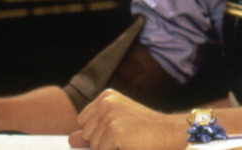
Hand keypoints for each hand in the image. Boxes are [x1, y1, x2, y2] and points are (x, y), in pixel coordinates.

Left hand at [68, 89, 184, 149]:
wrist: (170, 132)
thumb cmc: (145, 130)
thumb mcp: (116, 127)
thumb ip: (92, 132)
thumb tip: (71, 139)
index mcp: (106, 97)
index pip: (83, 121)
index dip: (97, 132)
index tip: (117, 131)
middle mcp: (106, 102)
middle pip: (86, 134)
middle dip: (101, 141)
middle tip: (125, 136)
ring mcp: (110, 116)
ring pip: (94, 145)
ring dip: (109, 148)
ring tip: (129, 140)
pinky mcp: (114, 130)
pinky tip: (131, 144)